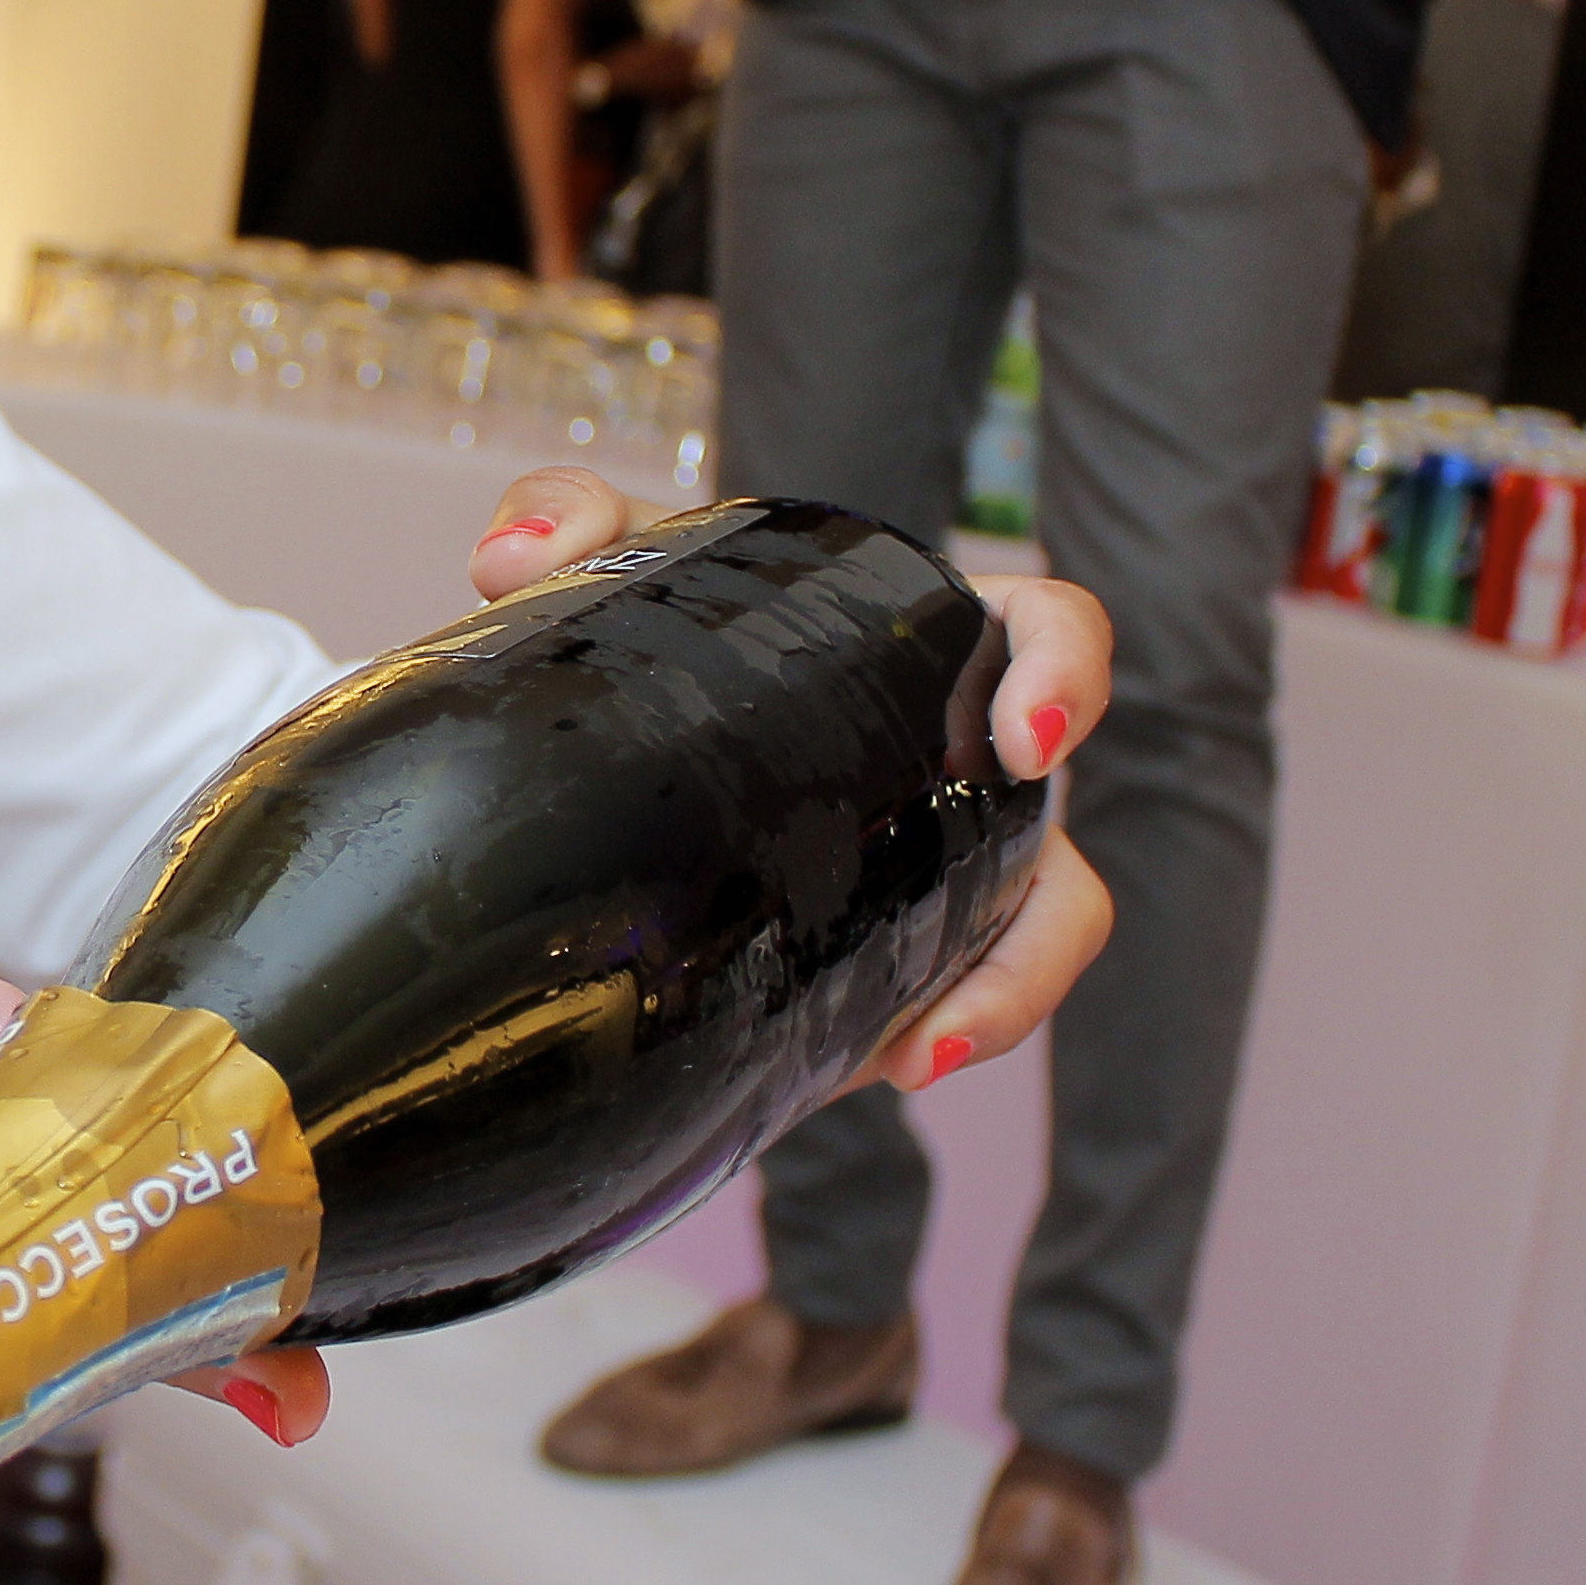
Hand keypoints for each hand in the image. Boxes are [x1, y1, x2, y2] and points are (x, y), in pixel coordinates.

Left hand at [467, 466, 1116, 1090]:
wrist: (602, 766)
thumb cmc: (660, 633)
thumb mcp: (619, 570)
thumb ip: (567, 518)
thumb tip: (516, 557)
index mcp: (926, 645)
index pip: (1045, 631)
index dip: (1069, 672)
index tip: (1027, 739)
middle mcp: (953, 764)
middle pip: (1056, 834)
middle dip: (1050, 922)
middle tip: (987, 961)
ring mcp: (929, 870)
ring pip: (1027, 939)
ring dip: (1001, 1000)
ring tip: (920, 1055)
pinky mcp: (880, 958)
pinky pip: (939, 1003)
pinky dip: (924, 1036)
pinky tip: (881, 1066)